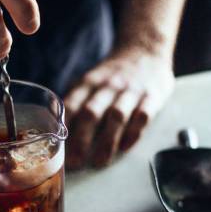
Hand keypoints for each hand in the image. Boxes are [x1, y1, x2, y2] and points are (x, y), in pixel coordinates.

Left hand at [64, 47, 174, 168]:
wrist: (145, 48)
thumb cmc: (112, 73)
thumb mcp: (89, 80)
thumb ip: (76, 101)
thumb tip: (57, 129)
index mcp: (88, 82)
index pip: (71, 105)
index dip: (63, 129)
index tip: (58, 149)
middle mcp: (108, 85)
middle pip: (91, 113)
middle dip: (81, 140)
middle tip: (76, 163)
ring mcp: (131, 90)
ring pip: (117, 116)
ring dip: (107, 142)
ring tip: (99, 162)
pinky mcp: (152, 96)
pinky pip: (142, 116)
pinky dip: (133, 133)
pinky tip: (125, 148)